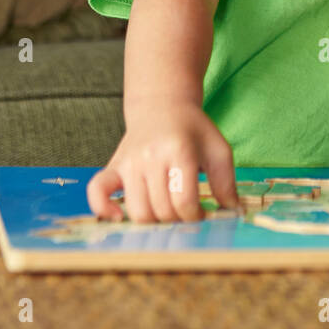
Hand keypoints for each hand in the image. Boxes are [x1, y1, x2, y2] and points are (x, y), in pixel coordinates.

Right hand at [86, 98, 238, 221]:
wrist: (163, 108)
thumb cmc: (194, 131)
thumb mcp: (218, 149)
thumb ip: (226, 181)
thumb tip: (232, 211)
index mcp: (179, 150)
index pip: (184, 201)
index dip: (195, 216)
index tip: (200, 214)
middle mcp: (150, 156)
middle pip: (162, 209)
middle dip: (178, 219)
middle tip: (186, 212)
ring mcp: (128, 162)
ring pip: (137, 210)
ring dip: (154, 221)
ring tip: (167, 212)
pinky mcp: (112, 166)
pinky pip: (96, 192)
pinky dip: (104, 209)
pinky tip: (119, 217)